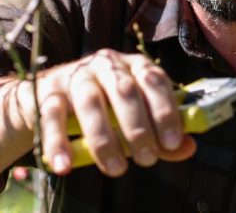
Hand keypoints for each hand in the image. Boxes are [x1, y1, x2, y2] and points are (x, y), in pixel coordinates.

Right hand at [29, 49, 195, 176]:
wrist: (48, 99)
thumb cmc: (103, 107)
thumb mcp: (133, 116)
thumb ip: (159, 132)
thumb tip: (188, 147)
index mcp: (131, 65)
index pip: (154, 79)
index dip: (166, 110)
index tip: (173, 141)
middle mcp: (104, 64)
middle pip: (124, 90)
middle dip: (138, 127)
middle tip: (147, 159)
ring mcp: (74, 76)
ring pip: (90, 102)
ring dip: (105, 139)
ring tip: (117, 169)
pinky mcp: (46, 93)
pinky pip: (51, 117)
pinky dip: (58, 143)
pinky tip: (65, 166)